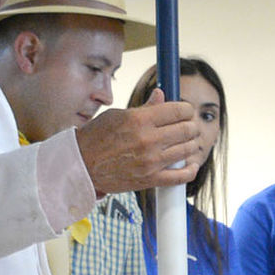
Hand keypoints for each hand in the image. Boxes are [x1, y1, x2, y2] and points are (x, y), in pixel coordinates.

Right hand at [75, 91, 200, 195]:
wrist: (82, 166)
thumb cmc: (95, 138)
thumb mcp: (117, 115)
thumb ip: (144, 108)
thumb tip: (161, 95)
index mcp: (139, 120)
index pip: (178, 110)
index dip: (186, 109)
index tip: (185, 111)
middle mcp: (148, 140)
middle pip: (187, 129)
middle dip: (191, 125)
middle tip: (188, 126)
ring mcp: (151, 161)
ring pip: (188, 150)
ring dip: (192, 144)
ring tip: (188, 141)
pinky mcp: (151, 179)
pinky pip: (181, 177)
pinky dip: (190, 169)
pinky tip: (191, 163)